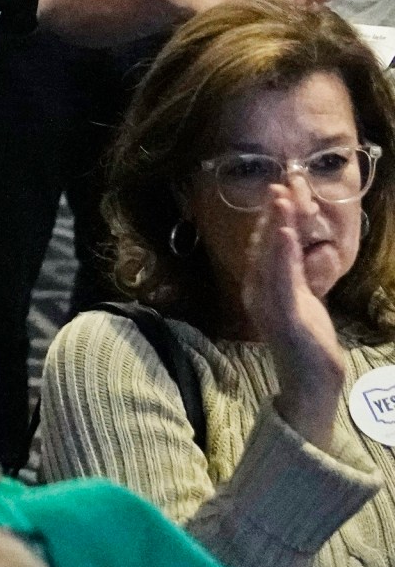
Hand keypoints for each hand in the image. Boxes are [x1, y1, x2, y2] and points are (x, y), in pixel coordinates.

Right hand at [240, 188, 350, 443]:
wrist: (310, 381)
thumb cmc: (307, 341)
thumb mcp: (301, 300)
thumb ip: (296, 274)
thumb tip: (295, 247)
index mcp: (259, 287)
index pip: (262, 247)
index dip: (269, 219)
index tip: (279, 193)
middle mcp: (257, 291)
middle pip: (263, 246)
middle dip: (271, 215)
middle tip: (279, 185)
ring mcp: (268, 303)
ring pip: (271, 257)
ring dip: (276, 226)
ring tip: (282, 199)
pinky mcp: (284, 313)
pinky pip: (282, 278)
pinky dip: (280, 253)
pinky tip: (284, 232)